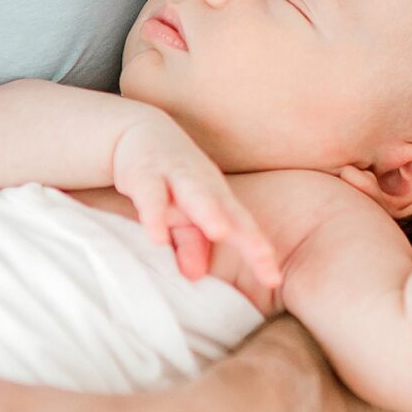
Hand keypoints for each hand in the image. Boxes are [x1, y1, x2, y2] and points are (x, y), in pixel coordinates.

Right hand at [112, 110, 278, 289]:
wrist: (138, 131)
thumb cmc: (171, 181)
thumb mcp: (182, 214)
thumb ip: (191, 242)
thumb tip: (195, 275)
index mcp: (219, 198)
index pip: (245, 228)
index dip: (259, 252)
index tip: (273, 280)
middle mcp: (204, 186)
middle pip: (231, 213)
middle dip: (249, 236)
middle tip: (265, 259)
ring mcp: (177, 175)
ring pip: (197, 195)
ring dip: (209, 212)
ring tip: (221, 233)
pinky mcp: (145, 172)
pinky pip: (151, 195)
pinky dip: (154, 215)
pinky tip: (157, 238)